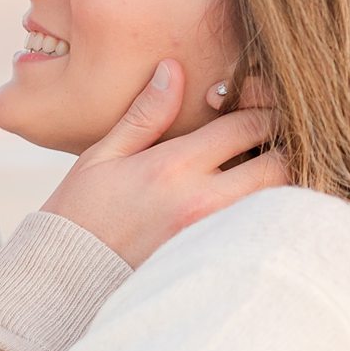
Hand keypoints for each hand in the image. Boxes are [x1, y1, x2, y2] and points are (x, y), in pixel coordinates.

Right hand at [40, 65, 289, 268]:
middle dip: (283, 149)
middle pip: (278, 168)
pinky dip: (266, 218)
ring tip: (264, 173)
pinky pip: (258, 235)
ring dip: (279, 186)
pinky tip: (254, 208)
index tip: (261, 105)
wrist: (66, 281)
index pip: (247, 126)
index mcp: (174, 167)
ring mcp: (212, 237)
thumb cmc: (80, 214)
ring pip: (276, 205)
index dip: (264, 108)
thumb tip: (173, 69)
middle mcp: (201, 203)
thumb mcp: (103, 156)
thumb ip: (145, 115)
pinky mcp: (214, 264)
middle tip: (273, 142)